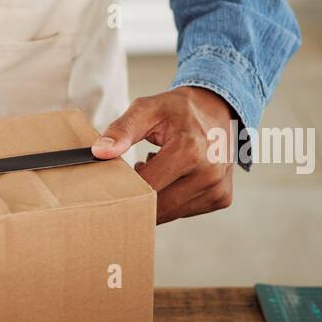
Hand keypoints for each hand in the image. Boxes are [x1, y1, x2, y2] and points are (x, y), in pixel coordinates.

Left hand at [92, 86, 238, 222]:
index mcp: (189, 150)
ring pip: (171, 213)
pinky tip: (174, 177)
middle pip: (159, 206)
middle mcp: (208, 173)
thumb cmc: (178, 110)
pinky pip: (185, 211)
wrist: (217, 109)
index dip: (126, 187)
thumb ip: (121, 130)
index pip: (147, 186)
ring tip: (157, 170)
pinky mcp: (222, 198)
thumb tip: (99, 152)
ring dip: (157, 198)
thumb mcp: (147, 109)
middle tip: (135, 174)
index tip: (114, 180)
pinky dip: (174, 199)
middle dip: (140, 196)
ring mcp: (217, 188)